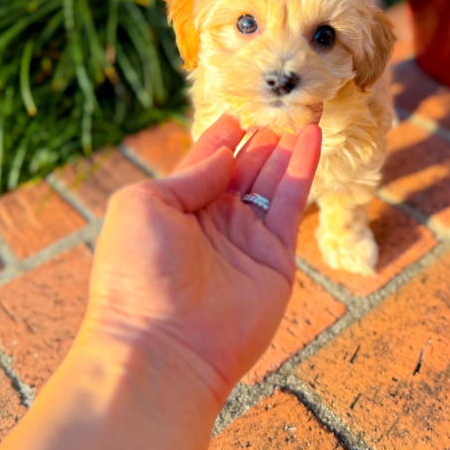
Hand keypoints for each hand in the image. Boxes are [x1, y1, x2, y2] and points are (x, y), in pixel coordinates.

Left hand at [81, 114, 321, 404]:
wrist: (164, 347)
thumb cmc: (138, 274)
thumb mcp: (145, 205)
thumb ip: (190, 174)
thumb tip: (226, 155)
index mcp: (174, 208)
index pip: (204, 162)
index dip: (221, 136)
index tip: (239, 108)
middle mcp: (212, 221)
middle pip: (244, 167)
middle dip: (261, 136)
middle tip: (282, 102)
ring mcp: (246, 239)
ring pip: (272, 180)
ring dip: (286, 146)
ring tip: (303, 109)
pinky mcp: (277, 258)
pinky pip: (292, 202)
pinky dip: (303, 168)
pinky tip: (312, 137)